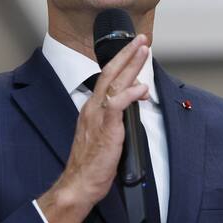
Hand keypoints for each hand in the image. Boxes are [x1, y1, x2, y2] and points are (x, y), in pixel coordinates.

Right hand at [37, 34, 149, 222]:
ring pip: (115, 83)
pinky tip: (141, 88)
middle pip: (110, 73)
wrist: (79, 183)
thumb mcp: (105, 134)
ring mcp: (98, 117)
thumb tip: (133, 106)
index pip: (107, 78)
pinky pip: (117, 105)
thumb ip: (117, 118)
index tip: (133, 49)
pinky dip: (130, 94)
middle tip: (141, 39)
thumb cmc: (91, 164)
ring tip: (144, 51)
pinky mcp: (106, 129)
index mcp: (91, 108)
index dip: (121, 62)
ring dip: (131, 65)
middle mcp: (92, 107)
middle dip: (127, 53)